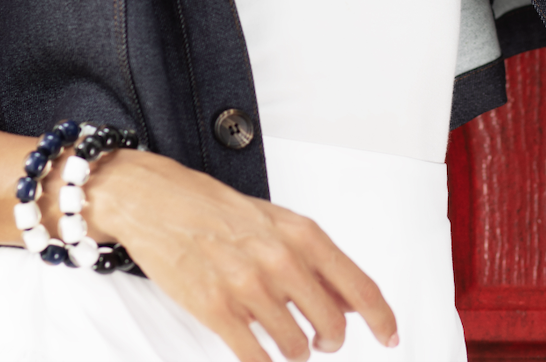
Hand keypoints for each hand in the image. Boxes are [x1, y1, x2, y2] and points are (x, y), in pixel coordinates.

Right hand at [77, 148, 398, 361]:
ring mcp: (248, 286)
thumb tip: (351, 303)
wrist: (155, 200)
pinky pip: (258, 360)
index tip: (390, 337)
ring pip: (296, 349)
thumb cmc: (216, 209)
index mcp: (301, 233)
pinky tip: (260, 354)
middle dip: (329, 342)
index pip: (360, 287)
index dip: (382, 320)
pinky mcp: (216, 310)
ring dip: (294, 352)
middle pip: (332, 328)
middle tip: (318, 340)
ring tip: (282, 337)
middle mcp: (280, 259)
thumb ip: (315, 261)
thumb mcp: (276, 222)